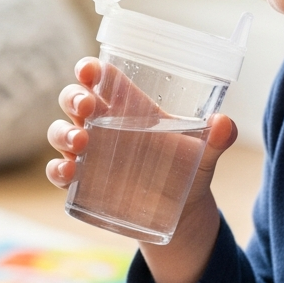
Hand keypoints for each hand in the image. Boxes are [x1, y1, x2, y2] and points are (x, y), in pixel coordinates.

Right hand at [45, 57, 238, 282]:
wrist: (179, 212)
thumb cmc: (187, 168)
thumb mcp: (203, 154)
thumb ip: (215, 139)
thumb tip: (225, 124)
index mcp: (127, 107)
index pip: (101, 79)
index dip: (89, 69)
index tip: (89, 69)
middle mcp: (101, 125)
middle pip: (73, 99)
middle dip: (74, 97)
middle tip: (87, 106)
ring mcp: (88, 153)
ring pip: (60, 132)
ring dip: (64, 133)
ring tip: (81, 143)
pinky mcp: (82, 181)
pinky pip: (58, 171)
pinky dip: (58, 170)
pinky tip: (69, 173)